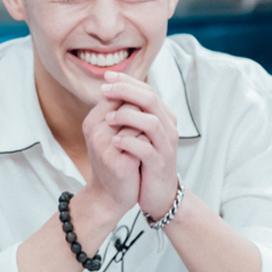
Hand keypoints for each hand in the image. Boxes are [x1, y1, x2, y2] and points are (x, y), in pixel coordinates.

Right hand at [82, 97, 140, 219]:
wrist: (110, 196)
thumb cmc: (115, 160)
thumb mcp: (111, 132)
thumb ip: (119, 110)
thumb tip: (135, 85)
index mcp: (92, 120)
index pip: (118, 94)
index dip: (135, 103)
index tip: (138, 120)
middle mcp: (94, 130)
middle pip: (129, 104)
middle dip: (142, 116)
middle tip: (140, 134)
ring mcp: (104, 146)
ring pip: (137, 119)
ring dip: (146, 130)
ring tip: (141, 145)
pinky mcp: (117, 162)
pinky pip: (141, 140)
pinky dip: (148, 145)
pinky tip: (142, 157)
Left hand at [101, 71, 178, 219]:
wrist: (159, 194)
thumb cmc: (144, 160)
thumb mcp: (139, 133)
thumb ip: (131, 113)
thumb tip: (110, 91)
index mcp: (162, 116)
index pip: (147, 90)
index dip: (126, 81)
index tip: (106, 77)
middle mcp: (167, 127)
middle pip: (150, 99)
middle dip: (125, 91)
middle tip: (104, 90)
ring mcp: (165, 146)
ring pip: (150, 122)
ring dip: (127, 116)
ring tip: (108, 118)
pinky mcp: (160, 164)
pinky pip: (146, 149)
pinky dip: (129, 142)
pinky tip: (115, 141)